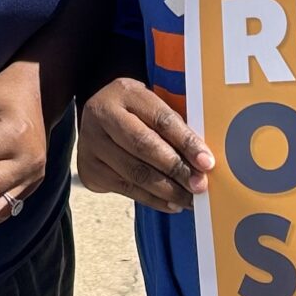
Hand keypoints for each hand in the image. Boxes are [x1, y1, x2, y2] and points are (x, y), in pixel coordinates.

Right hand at [77, 76, 210, 212]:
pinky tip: (171, 203)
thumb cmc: (137, 112)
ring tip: (190, 199)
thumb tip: (202, 161)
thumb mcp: (153, 105)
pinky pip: (126, 188)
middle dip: (177, 169)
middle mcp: (102, 114)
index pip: (161, 119)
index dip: (186, 142)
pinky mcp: (89, 169)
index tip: (207, 162)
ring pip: (135, 172)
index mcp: (125, 92)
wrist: (99, 117)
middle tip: (200, 186)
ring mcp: (91, 143)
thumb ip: (174, 126)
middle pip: (144, 146)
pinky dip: (152, 199)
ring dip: (167, 190)